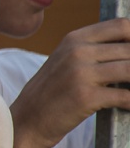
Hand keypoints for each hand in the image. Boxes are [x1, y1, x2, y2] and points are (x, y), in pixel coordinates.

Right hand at [9, 18, 129, 147]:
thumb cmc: (52, 93)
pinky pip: (125, 96)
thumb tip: (129, 50)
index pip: (121, 26)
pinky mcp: (86, 97)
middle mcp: (77, 52)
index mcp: (74, 39)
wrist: (27, 121)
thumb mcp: (66, 61)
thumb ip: (94, 50)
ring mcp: (81, 74)